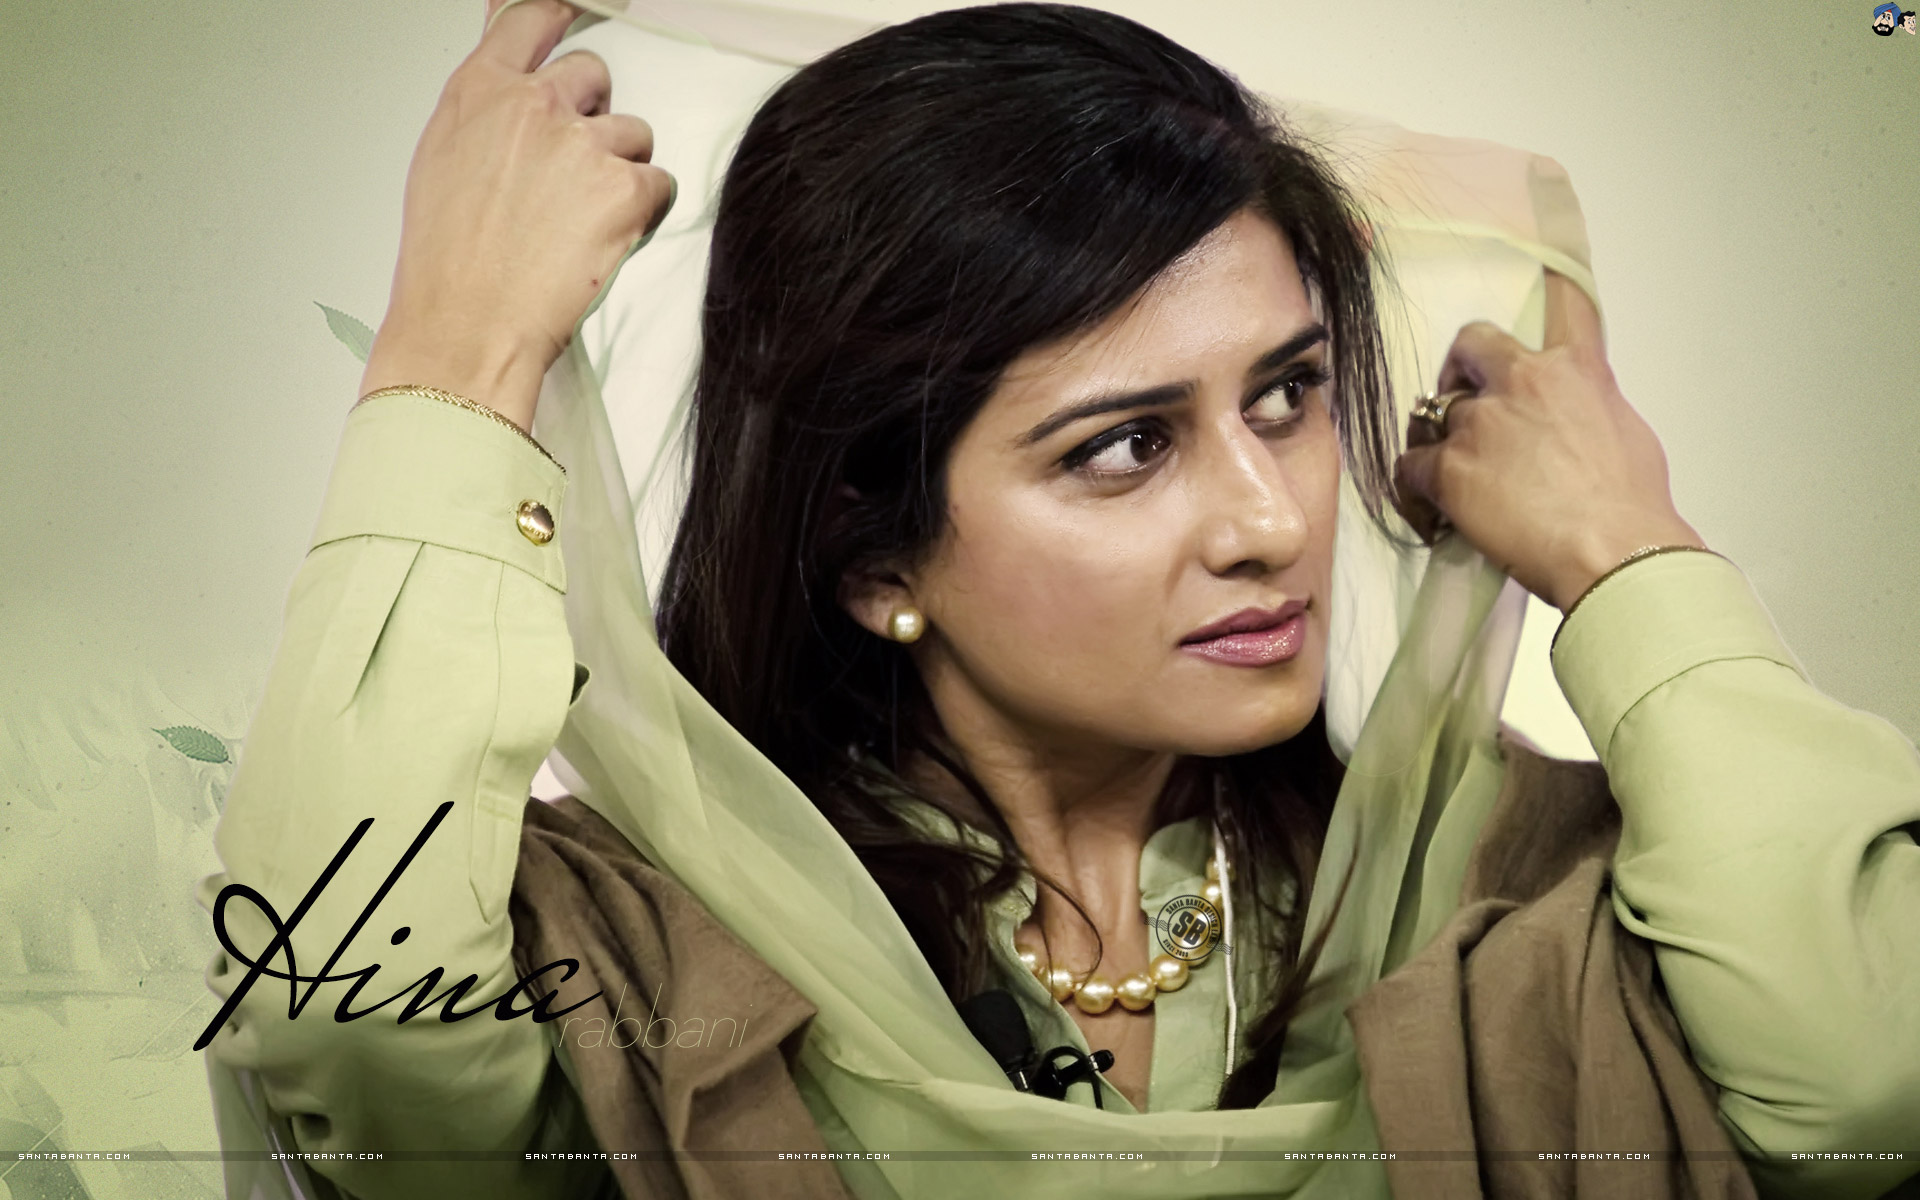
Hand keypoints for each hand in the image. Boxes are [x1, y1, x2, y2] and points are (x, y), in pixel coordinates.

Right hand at [359, 0, 673, 430]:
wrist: (467, 326)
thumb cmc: (448, 261)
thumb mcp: (444, 159)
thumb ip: (486, 107)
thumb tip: (506, 78)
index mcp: (481, 91)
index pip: (532, 17)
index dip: (561, 16)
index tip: (574, 15)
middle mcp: (534, 105)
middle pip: (594, 74)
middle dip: (592, 115)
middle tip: (570, 170)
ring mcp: (583, 144)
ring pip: (632, 133)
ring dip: (618, 171)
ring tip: (577, 221)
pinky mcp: (624, 189)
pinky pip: (658, 183)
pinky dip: (642, 213)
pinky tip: (603, 240)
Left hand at [1392, 272, 1706, 612]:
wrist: (1614, 552)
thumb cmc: (1631, 507)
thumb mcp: (1626, 436)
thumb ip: (1589, 408)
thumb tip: (1574, 419)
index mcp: (1576, 369)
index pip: (1562, 302)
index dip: (1546, 275)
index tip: (1538, 227)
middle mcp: (1524, 381)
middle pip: (1469, 345)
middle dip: (1460, 370)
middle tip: (1463, 406)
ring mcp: (1480, 423)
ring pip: (1433, 414)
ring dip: (1439, 442)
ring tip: (1455, 483)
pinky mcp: (1448, 468)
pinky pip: (1408, 466)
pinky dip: (1413, 489)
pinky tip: (1431, 514)